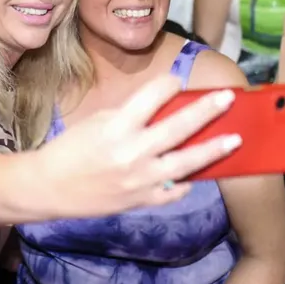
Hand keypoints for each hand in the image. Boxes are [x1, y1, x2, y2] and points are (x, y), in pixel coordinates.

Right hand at [35, 76, 241, 217]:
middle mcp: (132, 152)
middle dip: (206, 111)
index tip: (177, 82)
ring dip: (213, 149)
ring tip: (234, 139)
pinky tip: (199, 174)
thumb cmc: (71, 149)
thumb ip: (131, 115)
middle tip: (228, 98)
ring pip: (186, 163)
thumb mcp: (98, 121)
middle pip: (178, 127)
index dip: (168, 84)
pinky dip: (187, 182)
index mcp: (117, 126)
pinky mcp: (141, 201)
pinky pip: (174, 191)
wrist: (50, 187)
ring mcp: (140, 180)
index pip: (153, 96)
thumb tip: (165, 108)